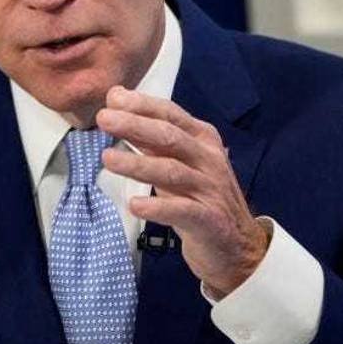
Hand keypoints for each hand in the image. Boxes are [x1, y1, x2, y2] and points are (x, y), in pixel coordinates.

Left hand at [95, 86, 268, 297]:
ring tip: (107, 158)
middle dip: (136, 125)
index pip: (171, 115)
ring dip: (138, 164)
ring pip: (172, 171)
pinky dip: (158, 208)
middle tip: (104, 118)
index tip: (112, 98)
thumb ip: (150, 137)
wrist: (238, 245)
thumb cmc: (200, 197)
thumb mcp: (177, 162)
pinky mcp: (210, 220)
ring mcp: (211, 189)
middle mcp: (209, 159)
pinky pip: (182, 211)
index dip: (142, 105)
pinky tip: (135, 205)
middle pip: (170, 137)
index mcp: (203, 139)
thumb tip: (117, 102)